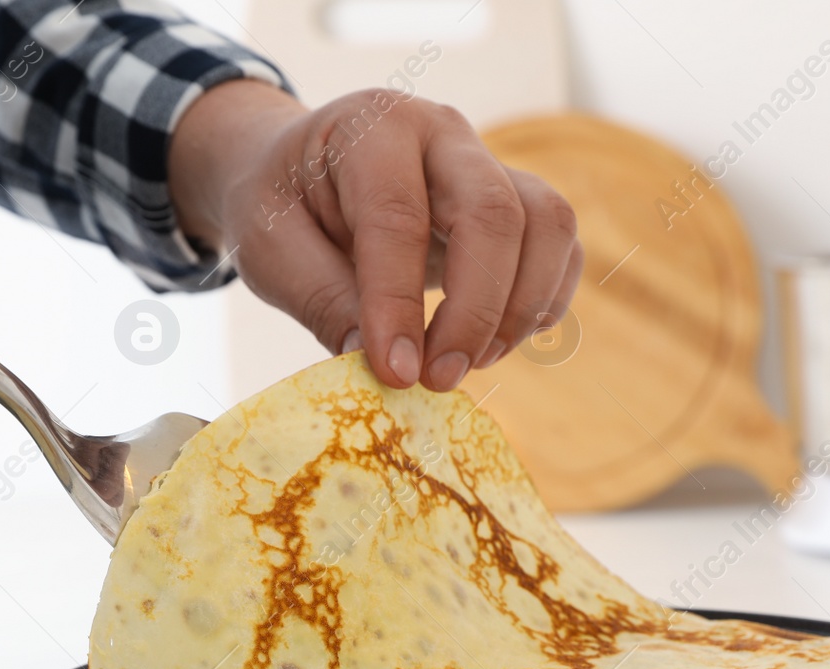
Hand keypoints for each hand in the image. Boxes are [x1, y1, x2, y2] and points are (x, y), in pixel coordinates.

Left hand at [169, 80, 581, 391]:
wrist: (300, 171)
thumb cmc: (281, 205)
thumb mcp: (269, 248)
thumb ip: (320, 299)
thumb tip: (379, 364)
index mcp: (372, 128)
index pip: (398, 217)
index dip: (399, 302)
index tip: (396, 373)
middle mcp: (442, 132)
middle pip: (494, 212)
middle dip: (475, 310)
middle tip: (439, 379)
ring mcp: (488, 162)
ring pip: (546, 224)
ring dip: (518, 309)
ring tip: (466, 364)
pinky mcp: (515, 200)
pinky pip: (559, 245)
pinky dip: (542, 303)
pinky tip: (493, 344)